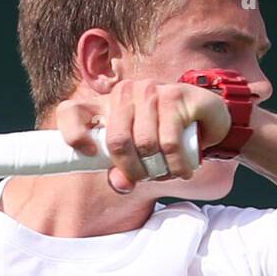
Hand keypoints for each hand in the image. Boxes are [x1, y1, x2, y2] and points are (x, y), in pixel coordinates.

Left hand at [56, 79, 231, 191]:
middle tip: (147, 178)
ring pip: (145, 144)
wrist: (205, 116)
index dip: (72, 134)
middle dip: (133, 170)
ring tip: (168, 173)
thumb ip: (121, 170)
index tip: (89, 153)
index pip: (71, 111)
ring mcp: (150, 90)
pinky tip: (183, 170)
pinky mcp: (175, 94)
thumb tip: (121, 185)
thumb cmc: (162, 134)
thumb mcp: (136, 154)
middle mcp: (124, 92)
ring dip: (159, 170)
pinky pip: (170, 142)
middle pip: (117, 141)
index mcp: (105, 104)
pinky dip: (176, 166)